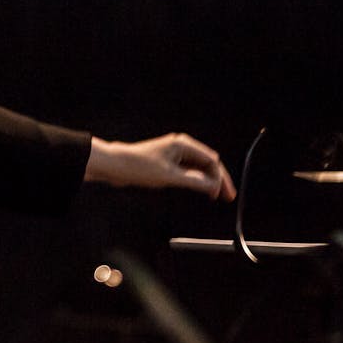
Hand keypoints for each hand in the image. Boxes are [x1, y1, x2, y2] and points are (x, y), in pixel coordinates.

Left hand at [85, 133, 235, 201]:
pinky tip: (201, 189)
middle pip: (208, 163)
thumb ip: (194, 182)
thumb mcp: (170, 177)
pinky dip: (196, 180)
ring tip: (216, 195)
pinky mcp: (168, 161)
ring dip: (207, 180)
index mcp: (183, 144)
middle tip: (227, 197)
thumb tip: (213, 186)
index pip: (212, 161)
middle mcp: (181, 146)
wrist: (115, 165)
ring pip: (198, 167)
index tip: (224, 194)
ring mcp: (174, 153)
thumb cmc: (139, 166)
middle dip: (218, 180)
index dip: (221, 178)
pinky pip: (188, 170)